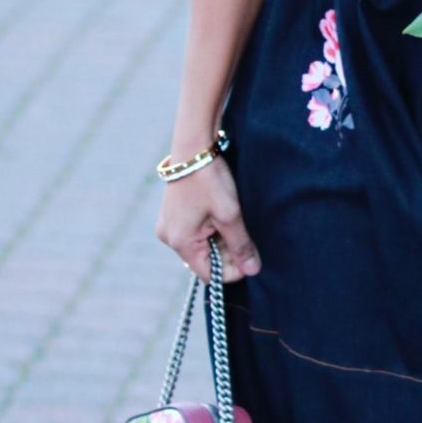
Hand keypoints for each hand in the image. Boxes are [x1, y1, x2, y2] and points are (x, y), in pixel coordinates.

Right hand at [155, 158, 261, 282]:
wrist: (194, 147)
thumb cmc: (210, 180)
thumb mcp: (230, 215)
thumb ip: (241, 245)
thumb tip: (252, 270)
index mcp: (181, 242)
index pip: (210, 274)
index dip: (233, 270)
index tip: (251, 256)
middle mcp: (169, 238)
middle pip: (205, 261)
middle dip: (228, 253)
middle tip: (245, 234)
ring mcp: (169, 226)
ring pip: (201, 246)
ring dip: (220, 239)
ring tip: (233, 219)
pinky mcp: (172, 215)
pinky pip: (194, 233)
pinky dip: (211, 229)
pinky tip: (221, 213)